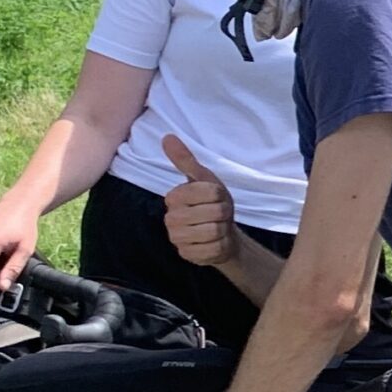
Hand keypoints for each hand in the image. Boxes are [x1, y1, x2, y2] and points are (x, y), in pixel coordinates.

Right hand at [161, 137, 241, 268]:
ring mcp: (177, 238)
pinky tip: (215, 242)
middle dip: (223, 213)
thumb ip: (186, 160)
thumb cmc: (212, 203)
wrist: (220, 233)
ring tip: (217, 227)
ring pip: (212, 231)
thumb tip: (167, 136)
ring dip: (222, 229)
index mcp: (174, 197)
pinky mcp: (187, 255)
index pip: (208, 191)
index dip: (220, 196)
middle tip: (219, 214)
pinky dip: (220, 246)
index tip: (216, 198)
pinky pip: (211, 249)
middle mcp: (171, 218)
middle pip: (213, 213)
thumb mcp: (204, 179)